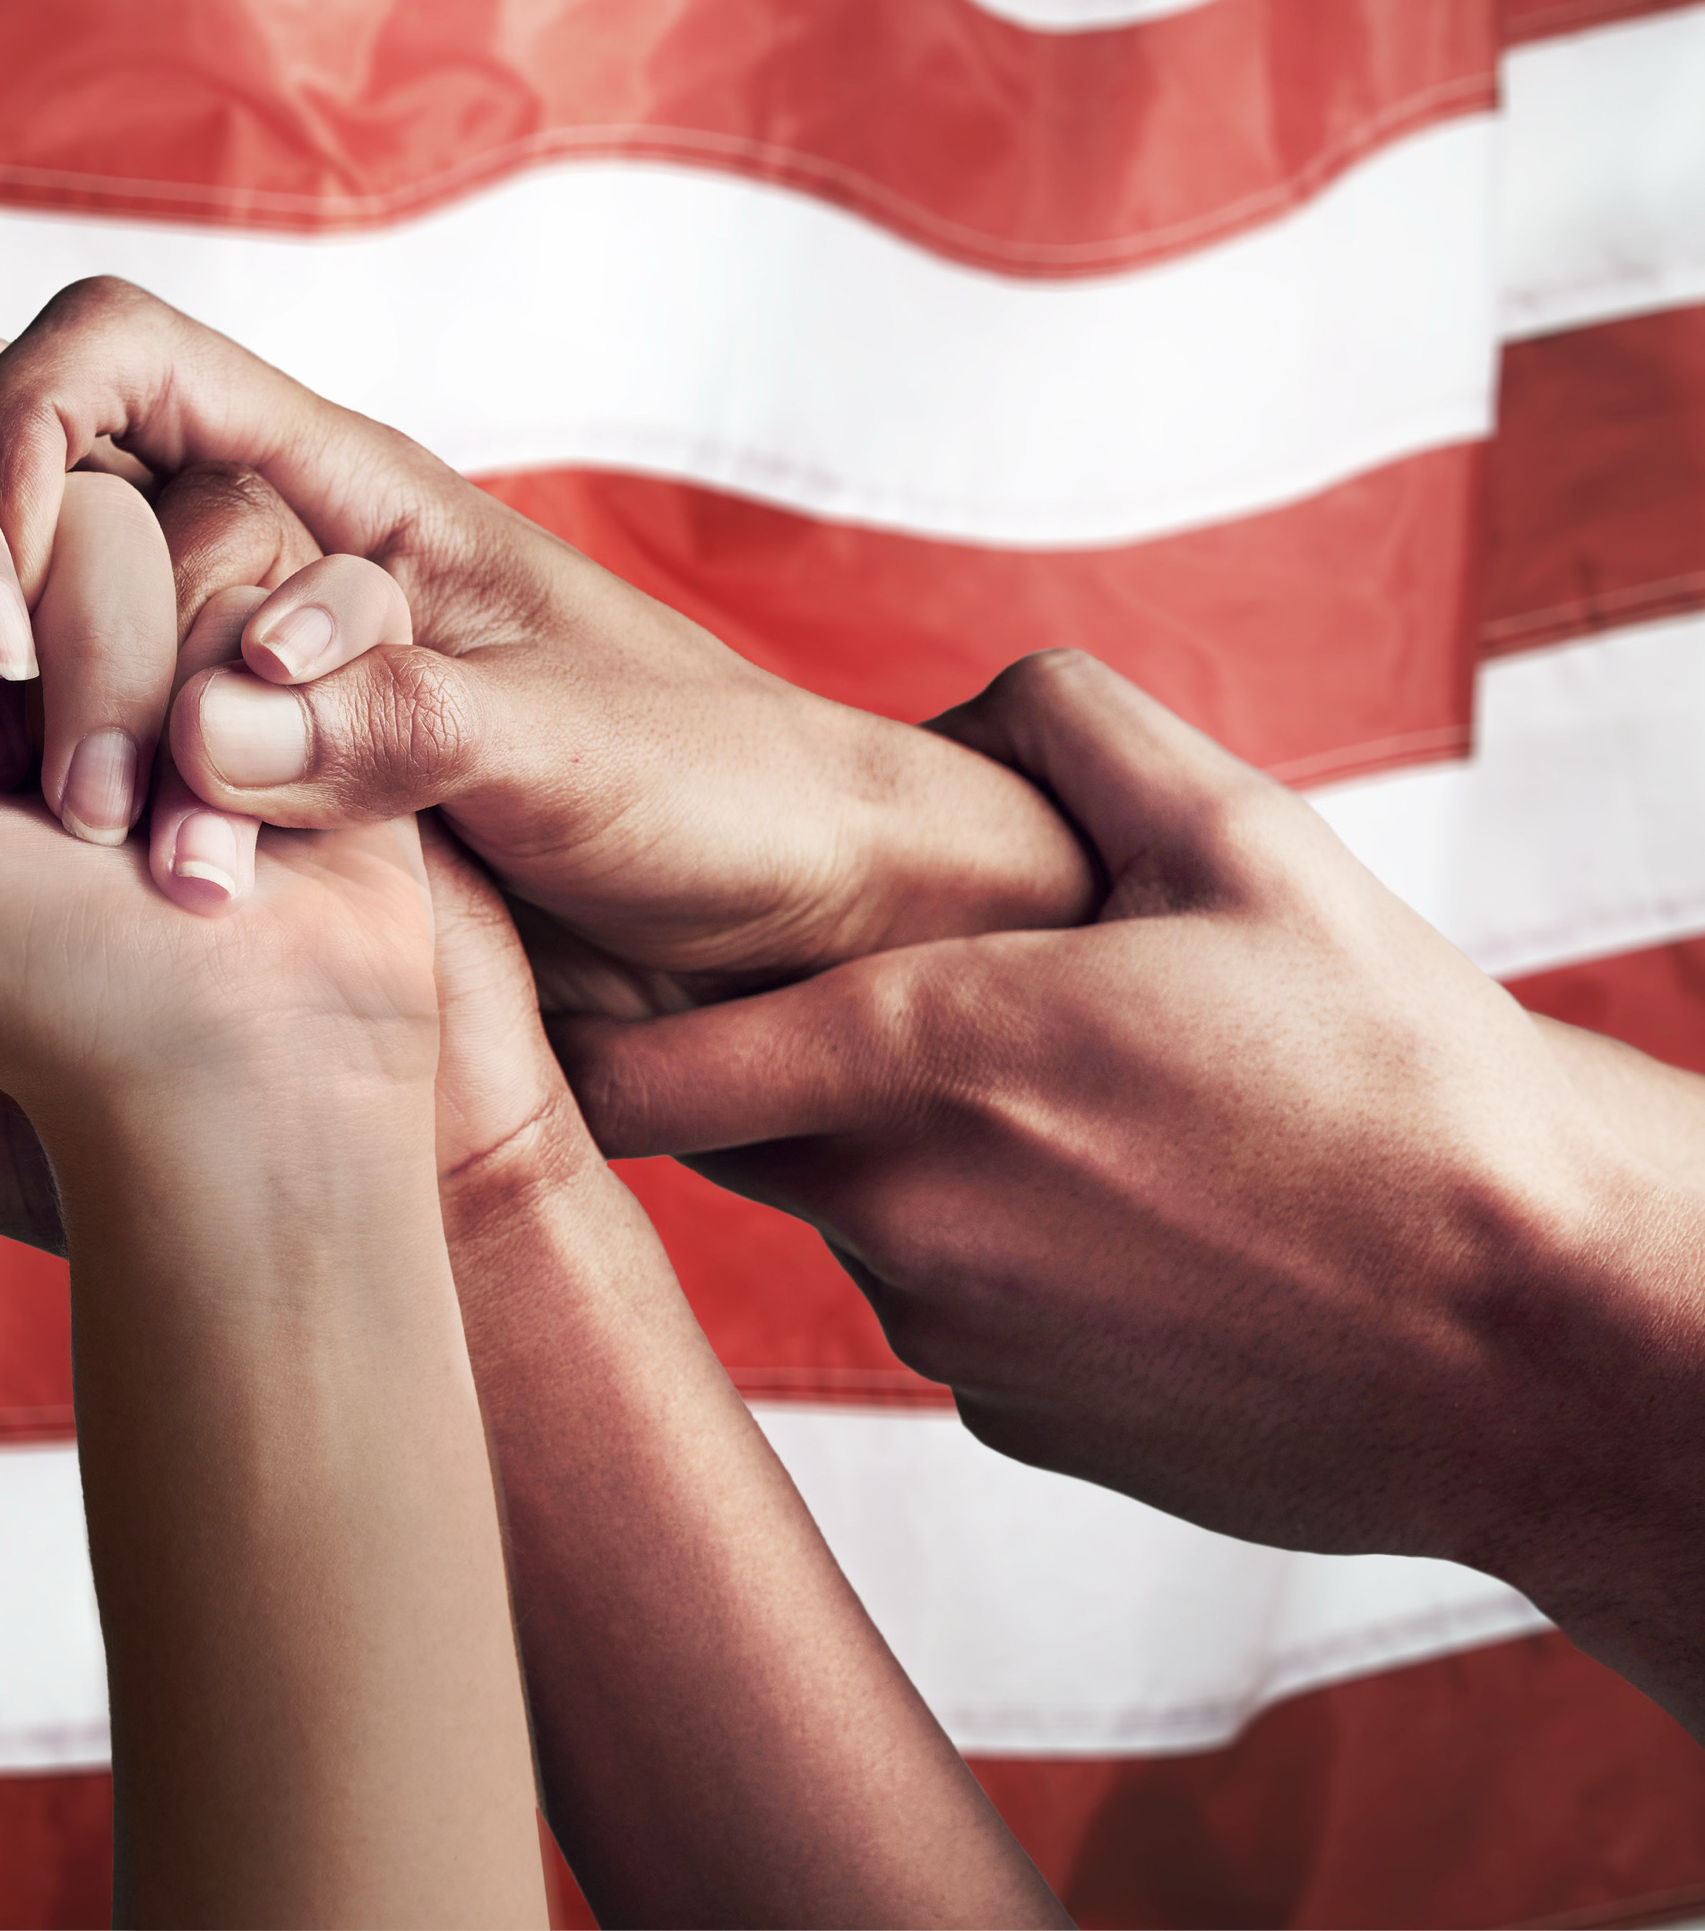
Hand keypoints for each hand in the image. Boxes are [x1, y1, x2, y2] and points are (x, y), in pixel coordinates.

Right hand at [0, 283, 1098, 1014]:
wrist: (779, 958)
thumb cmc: (723, 812)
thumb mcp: (583, 760)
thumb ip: (406, 731)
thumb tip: (205, 740)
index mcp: (335, 492)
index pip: (112, 355)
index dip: (19, 427)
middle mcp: (238, 566)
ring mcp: (196, 687)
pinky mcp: (182, 811)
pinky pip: (27, 756)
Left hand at [0, 456, 434, 1154]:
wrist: (250, 1102)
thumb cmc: (25, 1034)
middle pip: (13, 475)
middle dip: (55, 618)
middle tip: (60, 778)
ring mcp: (138, 645)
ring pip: (148, 512)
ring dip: (155, 673)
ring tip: (158, 851)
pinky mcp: (271, 667)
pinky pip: (296, 562)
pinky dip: (305, 664)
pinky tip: (264, 793)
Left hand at [551, 649, 1704, 1724]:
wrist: (1550, 1341)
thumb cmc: (1408, 1083)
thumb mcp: (1248, 837)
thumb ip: (1063, 727)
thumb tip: (945, 714)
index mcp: (927, 1056)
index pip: (628, 1064)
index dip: (586, 1016)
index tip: (589, 969)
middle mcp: (903, 1214)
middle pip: (726, 1127)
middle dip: (762, 1062)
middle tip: (867, 995)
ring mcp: (952, 1338)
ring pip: (851, 1215)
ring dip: (908, 1158)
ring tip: (1080, 1118)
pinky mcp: (1014, 1422)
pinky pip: (949, 1311)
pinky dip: (996, 1258)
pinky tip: (1133, 1225)